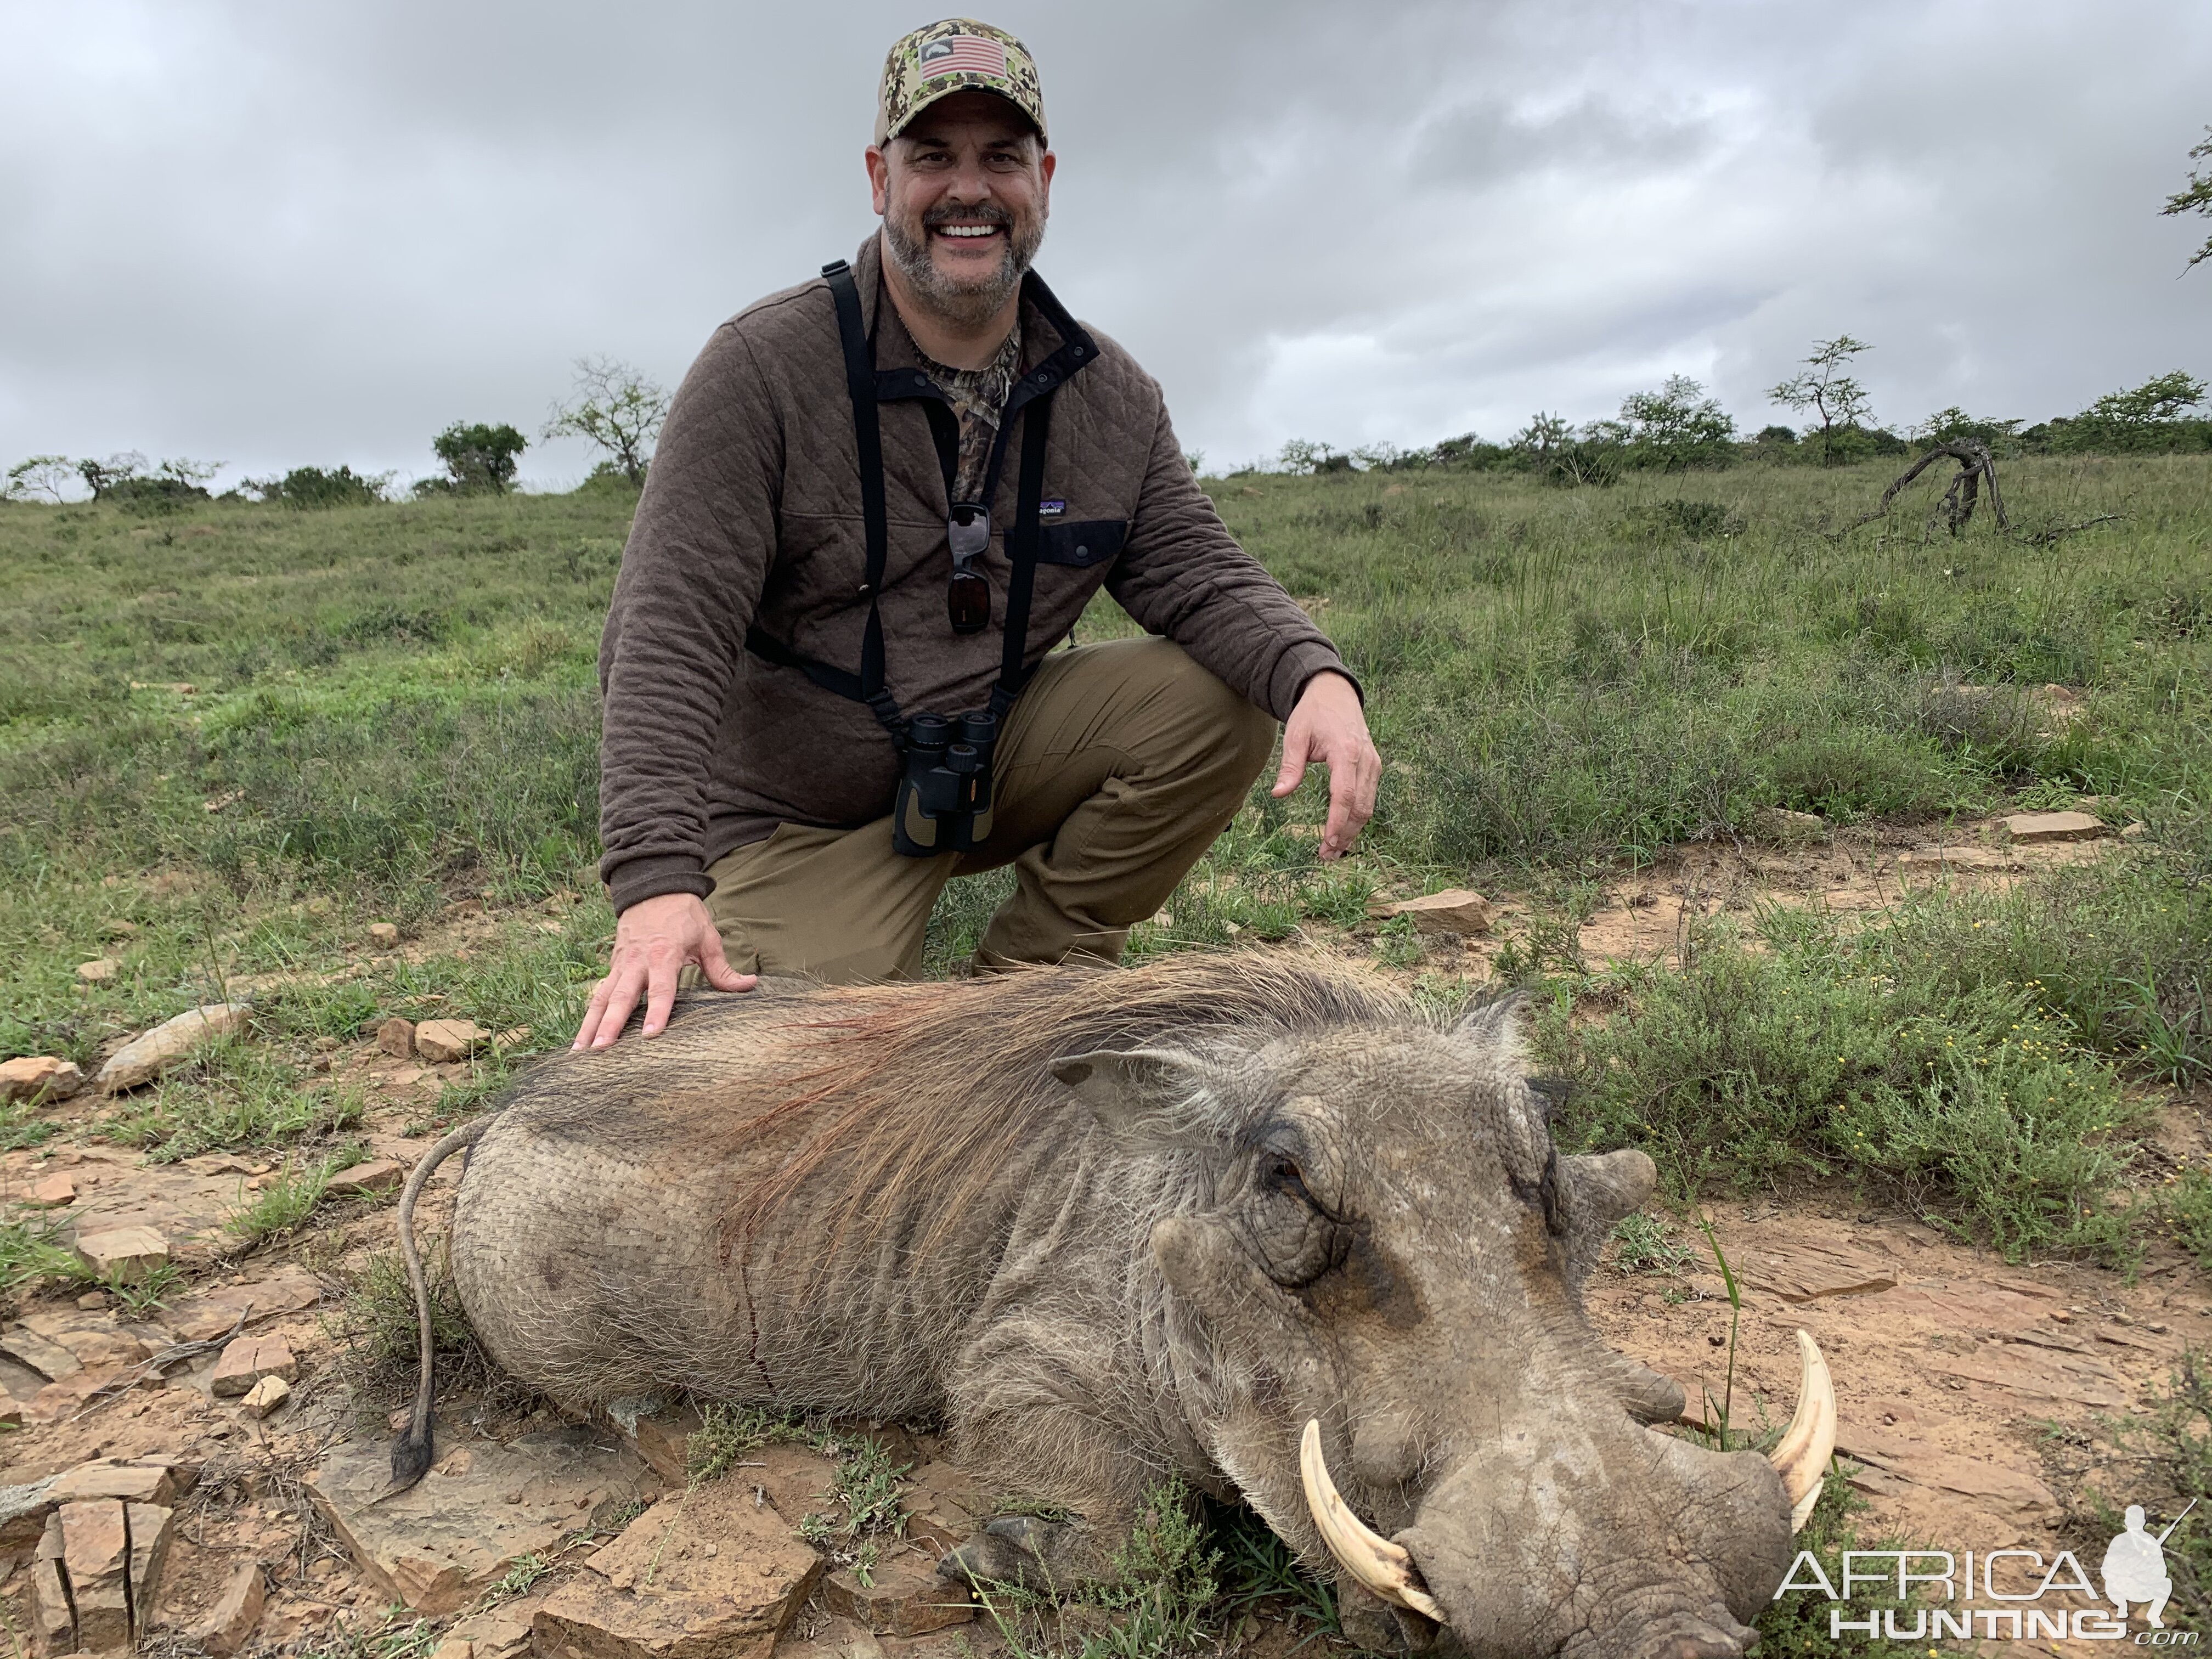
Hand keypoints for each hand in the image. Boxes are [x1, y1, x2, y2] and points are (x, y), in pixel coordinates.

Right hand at [572, 892, 755, 1049]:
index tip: (650, 1036)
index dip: (657, 1012)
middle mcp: (637, 962)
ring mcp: (621, 964)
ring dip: (590, 1024)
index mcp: (664, 954)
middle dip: (610, 1024)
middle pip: (622, 996)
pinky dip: (589, 1015)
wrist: (653, 887)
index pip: (661, 989)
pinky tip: (581, 1038)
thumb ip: (723, 968)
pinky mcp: (613, 966)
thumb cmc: (684, 915)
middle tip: (600, 1049)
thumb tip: (750, 985)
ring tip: (580, 1051)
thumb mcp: (707, 937)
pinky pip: (599, 993)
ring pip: (602, 997)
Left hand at [1272, 671, 1379, 859]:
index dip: (1337, 822)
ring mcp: (1373, 763)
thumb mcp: (1296, 736)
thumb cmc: (1313, 714)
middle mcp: (1365, 759)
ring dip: (1353, 830)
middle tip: (1327, 856)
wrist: (1336, 693)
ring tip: (1334, 850)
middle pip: (1360, 806)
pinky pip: (1369, 798)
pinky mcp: (1374, 767)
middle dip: (1345, 834)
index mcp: (1345, 752)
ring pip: (1368, 806)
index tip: (1327, 843)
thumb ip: (1290, 767)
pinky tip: (1344, 831)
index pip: (1344, 795)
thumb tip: (1279, 794)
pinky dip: (1358, 817)